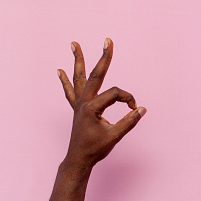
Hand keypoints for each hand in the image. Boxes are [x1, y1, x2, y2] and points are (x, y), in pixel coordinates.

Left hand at [56, 38, 146, 168]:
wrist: (79, 159)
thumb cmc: (96, 149)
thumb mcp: (115, 136)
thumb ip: (129, 122)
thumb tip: (141, 108)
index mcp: (92, 108)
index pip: (115, 94)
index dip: (128, 100)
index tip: (134, 109)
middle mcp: (83, 102)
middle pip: (96, 75)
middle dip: (103, 57)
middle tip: (108, 40)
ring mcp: (79, 105)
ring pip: (79, 78)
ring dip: (78, 61)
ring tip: (73, 44)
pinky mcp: (78, 109)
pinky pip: (70, 91)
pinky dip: (65, 81)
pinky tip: (59, 71)